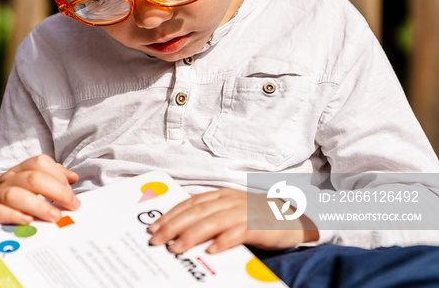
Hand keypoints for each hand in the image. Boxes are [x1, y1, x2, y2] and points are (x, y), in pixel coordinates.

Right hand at [0, 154, 79, 230]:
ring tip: (55, 216)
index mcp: (20, 170)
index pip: (39, 162)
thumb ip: (51, 178)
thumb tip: (72, 177)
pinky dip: (14, 216)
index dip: (58, 174)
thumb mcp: (30, 185)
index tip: (71, 190)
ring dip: (39, 205)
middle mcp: (8, 180)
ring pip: (15, 195)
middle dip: (56, 191)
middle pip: (32, 178)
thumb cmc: (14, 198)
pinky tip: (29, 221)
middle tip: (72, 206)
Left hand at [148, 188, 318, 253]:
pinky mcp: (258, 225)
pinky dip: (223, 240)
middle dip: (174, 226)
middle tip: (158, 240)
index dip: (170, 214)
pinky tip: (211, 250)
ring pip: (213, 221)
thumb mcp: (228, 208)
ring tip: (177, 248)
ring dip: (192, 235)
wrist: (291, 218)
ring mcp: (243, 212)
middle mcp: (229, 200)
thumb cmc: (254, 216)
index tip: (154, 227)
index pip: (189, 203)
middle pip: (196, 212)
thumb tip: (178, 220)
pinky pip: (238, 232)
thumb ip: (207, 212)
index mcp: (220, 195)